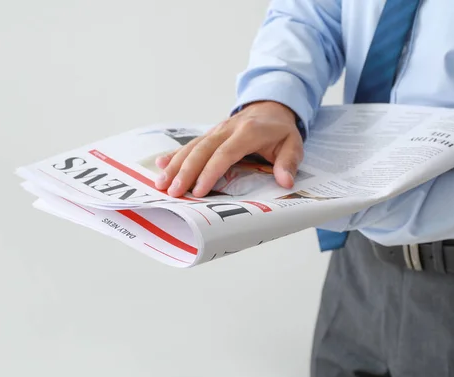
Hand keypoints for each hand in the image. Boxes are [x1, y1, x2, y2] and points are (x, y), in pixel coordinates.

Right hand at [154, 101, 303, 197]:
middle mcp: (227, 129)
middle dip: (185, 172)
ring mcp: (216, 130)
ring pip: (192, 147)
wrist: (271, 106)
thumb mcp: (293, 144)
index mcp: (248, 132)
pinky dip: (174, 154)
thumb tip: (285, 181)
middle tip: (173, 192)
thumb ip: (288, 162)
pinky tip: (160, 164)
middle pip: (202, 150)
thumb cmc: (280, 130)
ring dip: (175, 165)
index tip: (199, 191)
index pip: (225, 154)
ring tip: (161, 184)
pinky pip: (190, 144)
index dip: (210, 172)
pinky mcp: (210, 133)